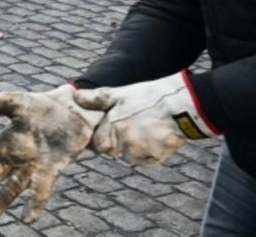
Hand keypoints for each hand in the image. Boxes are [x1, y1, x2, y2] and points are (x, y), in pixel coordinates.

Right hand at [0, 85, 102, 222]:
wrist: (70, 110)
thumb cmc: (41, 107)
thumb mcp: (20, 102)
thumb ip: (2, 101)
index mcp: (5, 141)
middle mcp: (15, 158)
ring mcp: (32, 167)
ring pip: (13, 187)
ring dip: (2, 200)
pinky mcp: (51, 172)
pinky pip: (40, 191)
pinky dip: (34, 204)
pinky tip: (28, 219)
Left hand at [73, 71, 218, 167]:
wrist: (180, 106)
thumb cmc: (148, 97)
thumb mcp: (119, 94)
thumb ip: (95, 99)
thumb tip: (75, 97)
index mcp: (111, 127)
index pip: (96, 143)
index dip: (101, 135)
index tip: (109, 128)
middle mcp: (122, 144)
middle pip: (111, 150)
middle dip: (115, 142)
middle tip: (129, 126)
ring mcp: (138, 153)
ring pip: (127, 156)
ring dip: (131, 147)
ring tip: (144, 129)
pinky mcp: (154, 159)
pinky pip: (145, 161)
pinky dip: (148, 153)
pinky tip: (154, 137)